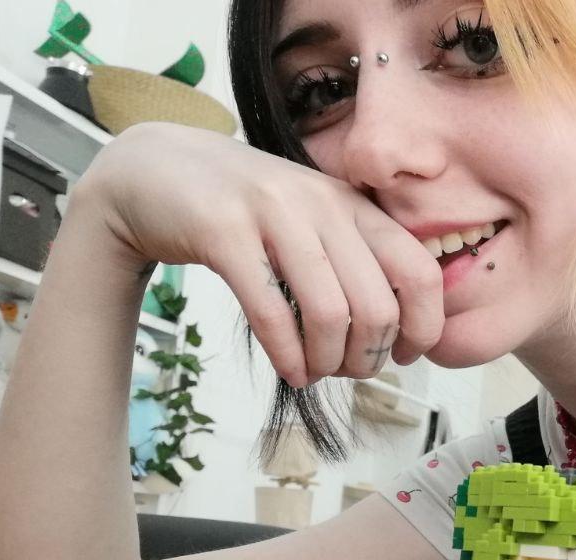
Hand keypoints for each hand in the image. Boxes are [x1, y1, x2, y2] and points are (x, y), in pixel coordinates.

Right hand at [72, 122, 444, 385]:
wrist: (153, 172)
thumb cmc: (246, 214)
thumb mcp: (312, 223)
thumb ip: (356, 261)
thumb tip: (399, 334)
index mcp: (353, 205)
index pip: (421, 273)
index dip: (422, 328)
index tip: (403, 356)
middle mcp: (321, 203)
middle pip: (377, 307)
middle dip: (368, 358)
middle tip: (348, 371)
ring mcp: (272, 213)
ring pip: (330, 314)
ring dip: (329, 362)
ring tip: (316, 372)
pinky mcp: (223, 231)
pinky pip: (271, 311)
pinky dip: (288, 356)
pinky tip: (291, 371)